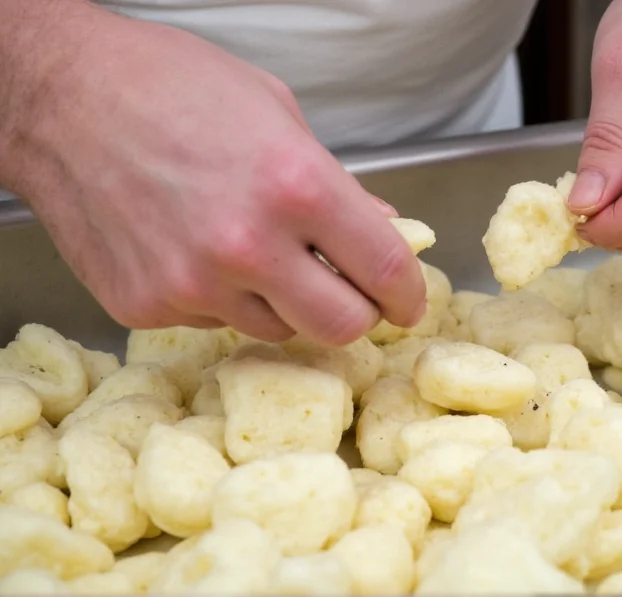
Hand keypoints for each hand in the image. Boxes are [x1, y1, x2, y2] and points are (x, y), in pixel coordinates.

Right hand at [0, 6, 425, 344]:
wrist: (57, 97)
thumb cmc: (170, 87)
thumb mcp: (277, 114)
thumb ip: (338, 185)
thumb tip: (383, 230)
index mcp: (295, 186)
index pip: (385, 269)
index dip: (409, 293)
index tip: (408, 300)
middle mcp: (247, 246)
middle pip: (341, 326)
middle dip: (356, 313)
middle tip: (347, 291)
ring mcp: (193, 285)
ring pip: (278, 329)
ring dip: (286, 302)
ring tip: (257, 251)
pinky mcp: (147, 306)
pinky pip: (215, 322)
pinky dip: (224, 298)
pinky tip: (199, 251)